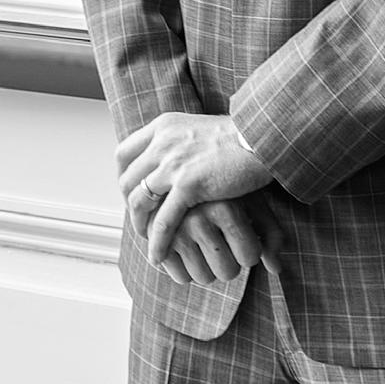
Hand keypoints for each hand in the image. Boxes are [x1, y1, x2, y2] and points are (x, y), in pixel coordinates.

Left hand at [117, 113, 273, 264]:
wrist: (261, 135)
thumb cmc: (238, 136)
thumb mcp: (197, 129)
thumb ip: (179, 140)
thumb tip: (170, 154)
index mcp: (163, 127)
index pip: (124, 153)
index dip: (123, 177)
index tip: (130, 193)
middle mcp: (162, 142)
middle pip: (127, 178)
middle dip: (128, 203)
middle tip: (138, 219)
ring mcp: (173, 164)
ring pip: (139, 201)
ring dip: (138, 224)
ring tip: (146, 239)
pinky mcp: (189, 185)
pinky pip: (163, 220)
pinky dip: (158, 241)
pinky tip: (158, 256)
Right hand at [156, 198, 280, 285]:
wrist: (186, 172)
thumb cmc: (228, 191)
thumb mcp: (253, 204)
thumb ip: (270, 235)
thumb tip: (276, 269)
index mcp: (225, 206)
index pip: (250, 256)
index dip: (250, 252)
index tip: (244, 235)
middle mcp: (197, 216)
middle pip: (227, 272)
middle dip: (229, 262)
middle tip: (224, 242)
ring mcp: (174, 228)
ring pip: (204, 278)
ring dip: (208, 268)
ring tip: (206, 245)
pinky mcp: (154, 239)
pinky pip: (181, 277)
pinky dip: (187, 270)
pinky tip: (188, 250)